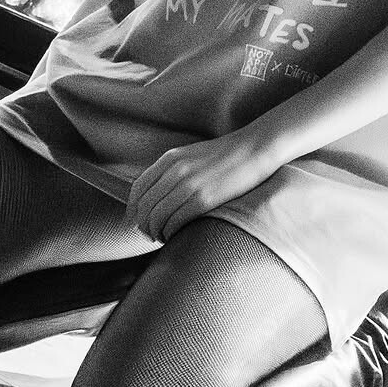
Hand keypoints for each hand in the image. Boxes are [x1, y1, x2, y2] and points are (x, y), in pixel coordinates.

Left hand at [125, 131, 275, 241]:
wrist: (253, 149)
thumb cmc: (225, 155)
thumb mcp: (191, 155)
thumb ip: (172, 171)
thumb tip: (158, 195)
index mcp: (169, 159)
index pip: (138, 190)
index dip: (133, 211)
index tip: (138, 223)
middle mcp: (175, 171)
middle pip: (144, 206)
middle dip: (144, 226)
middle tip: (151, 235)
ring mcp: (189, 184)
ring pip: (157, 217)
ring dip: (156, 232)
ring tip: (163, 237)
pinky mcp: (204, 199)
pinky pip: (176, 222)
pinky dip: (170, 233)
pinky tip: (175, 235)